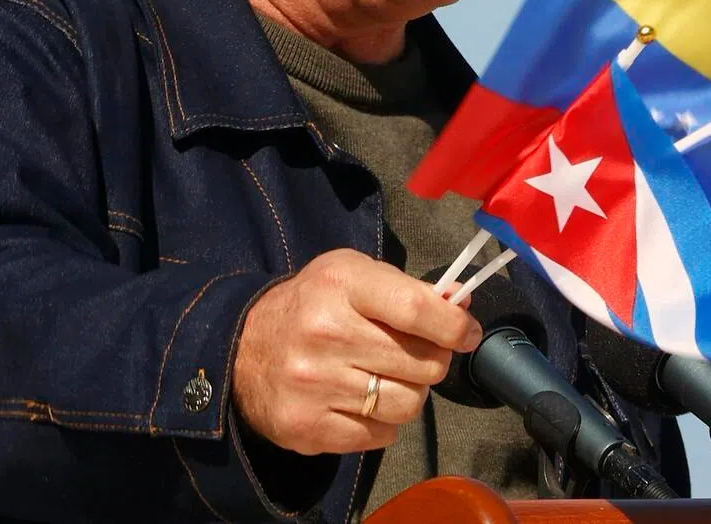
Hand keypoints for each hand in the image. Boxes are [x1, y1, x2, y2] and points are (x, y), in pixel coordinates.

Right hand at [232, 249, 481, 454]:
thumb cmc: (312, 303)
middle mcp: (326, 334)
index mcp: (341, 285)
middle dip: (432, 359)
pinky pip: (380, 437)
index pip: (416, 310)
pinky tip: (362, 400)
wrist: (243, 347)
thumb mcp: (353, 275)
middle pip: (421, 363)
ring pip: (407, 405)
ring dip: (409, 393)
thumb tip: (461, 306)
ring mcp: (315, 385)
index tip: (467, 333)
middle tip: (417, 353)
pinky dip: (381, 422)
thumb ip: (406, 289)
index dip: (453, 326)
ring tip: (387, 377)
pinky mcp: (308, 427)